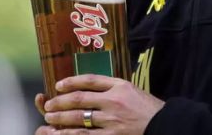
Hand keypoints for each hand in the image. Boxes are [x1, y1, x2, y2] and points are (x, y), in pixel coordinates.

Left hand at [34, 75, 164, 134]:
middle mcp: (114, 102)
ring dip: (60, 118)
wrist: (163, 124)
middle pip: (80, 99)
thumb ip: (111, 85)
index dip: (71, 81)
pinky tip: (60, 134)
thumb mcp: (131, 89)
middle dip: (60, 102)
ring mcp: (112, 121)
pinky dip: (70, 134)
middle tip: (48, 105)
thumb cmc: (147, 106)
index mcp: (119, 86)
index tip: (58, 85)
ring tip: (50, 118)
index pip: (89, 80)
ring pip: (79, 119)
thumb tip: (88, 84)